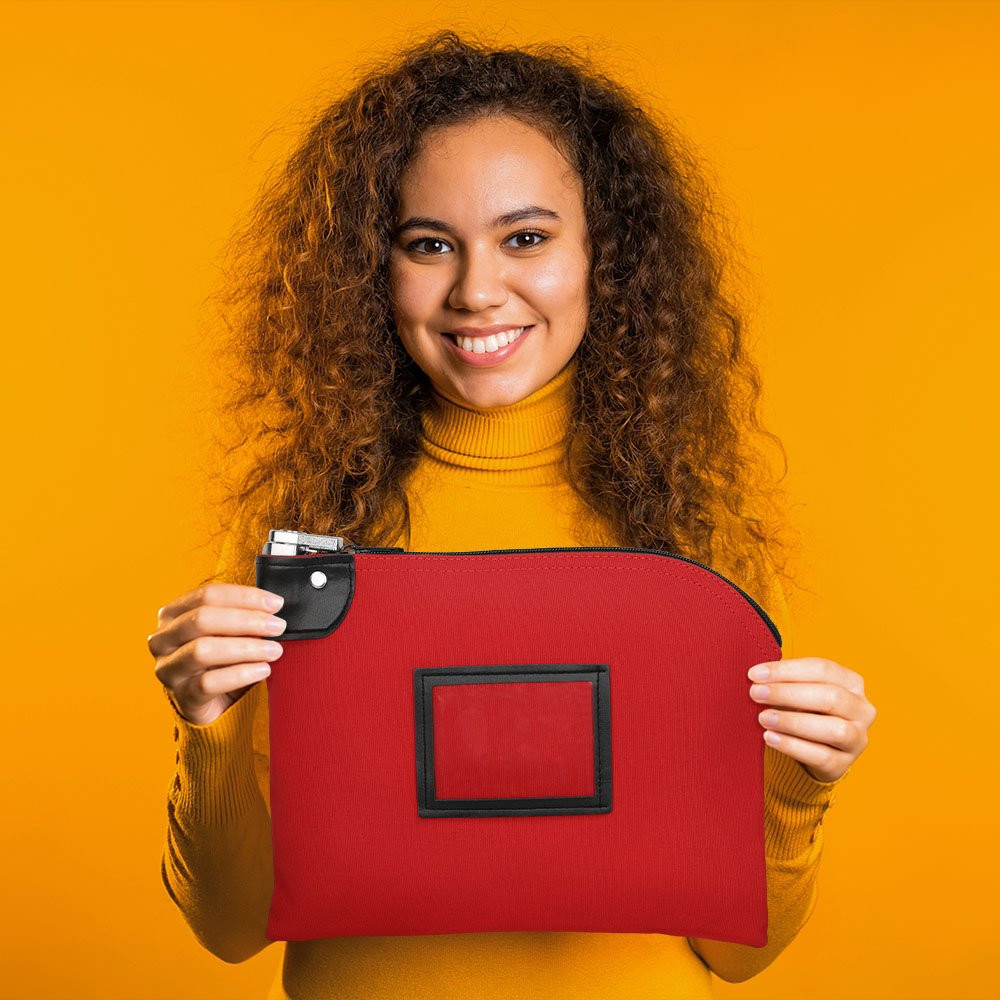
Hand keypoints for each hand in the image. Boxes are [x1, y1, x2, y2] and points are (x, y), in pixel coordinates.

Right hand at [148, 582, 286, 726]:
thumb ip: (242, 615)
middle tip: (277, 626)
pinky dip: (241, 674)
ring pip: (203, 650)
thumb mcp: (229, 632)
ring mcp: (168, 669)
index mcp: (172, 615)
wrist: (213, 703)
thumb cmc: (222, 659)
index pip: (207, 595)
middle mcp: (163, 639)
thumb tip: (273, 605)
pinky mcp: (182, 696)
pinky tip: (263, 670)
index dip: (244, 596)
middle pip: (202, 619)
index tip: (276, 603)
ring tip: (274, 650)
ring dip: (246, 648)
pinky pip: (209, 683)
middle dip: (246, 620)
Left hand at [746, 656, 876, 781]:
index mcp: (852, 683)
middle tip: (755, 693)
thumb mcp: (801, 690)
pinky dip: (793, 746)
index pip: (822, 669)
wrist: (819, 751)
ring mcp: (857, 739)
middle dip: (788, 694)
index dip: (787, 670)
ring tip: (763, 718)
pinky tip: (770, 738)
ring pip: (833, 729)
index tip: (755, 674)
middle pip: (829, 697)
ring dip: (793, 722)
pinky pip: (822, 757)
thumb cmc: (806, 710)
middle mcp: (861, 710)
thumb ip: (785, 681)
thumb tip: (756, 675)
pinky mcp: (844, 764)